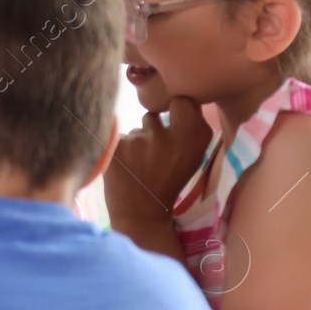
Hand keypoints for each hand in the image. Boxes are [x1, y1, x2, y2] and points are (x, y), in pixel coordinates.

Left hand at [106, 96, 212, 223]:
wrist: (142, 213)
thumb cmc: (169, 181)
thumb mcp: (193, 156)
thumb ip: (191, 127)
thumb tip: (180, 96)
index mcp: (194, 138)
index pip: (181, 101)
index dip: (175, 110)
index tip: (172, 127)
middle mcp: (168, 137)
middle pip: (153, 115)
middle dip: (152, 129)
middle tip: (153, 154)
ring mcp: (140, 141)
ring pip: (134, 130)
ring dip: (136, 142)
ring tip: (139, 165)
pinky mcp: (116, 147)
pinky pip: (118, 139)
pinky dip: (119, 152)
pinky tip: (125, 169)